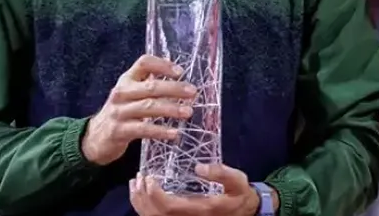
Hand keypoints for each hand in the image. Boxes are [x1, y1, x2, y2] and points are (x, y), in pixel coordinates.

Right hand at [82, 55, 197, 165]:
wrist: (95, 137)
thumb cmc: (122, 111)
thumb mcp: (131, 93)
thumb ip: (150, 84)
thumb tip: (181, 79)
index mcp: (127, 79)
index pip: (144, 63)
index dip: (163, 65)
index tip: (180, 72)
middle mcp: (121, 92)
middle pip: (150, 86)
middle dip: (174, 88)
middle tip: (193, 92)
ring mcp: (119, 112)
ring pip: (148, 107)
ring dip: (171, 109)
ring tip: (188, 112)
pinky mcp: (119, 131)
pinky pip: (143, 129)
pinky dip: (160, 131)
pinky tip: (174, 133)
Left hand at [130, 164, 267, 215]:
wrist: (243, 210)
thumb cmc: (239, 194)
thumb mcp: (237, 181)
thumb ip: (221, 173)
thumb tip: (199, 167)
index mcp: (199, 209)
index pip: (169, 207)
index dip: (155, 195)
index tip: (149, 178)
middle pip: (155, 215)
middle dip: (143, 197)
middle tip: (139, 177)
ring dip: (140, 202)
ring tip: (135, 183)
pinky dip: (144, 208)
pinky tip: (141, 194)